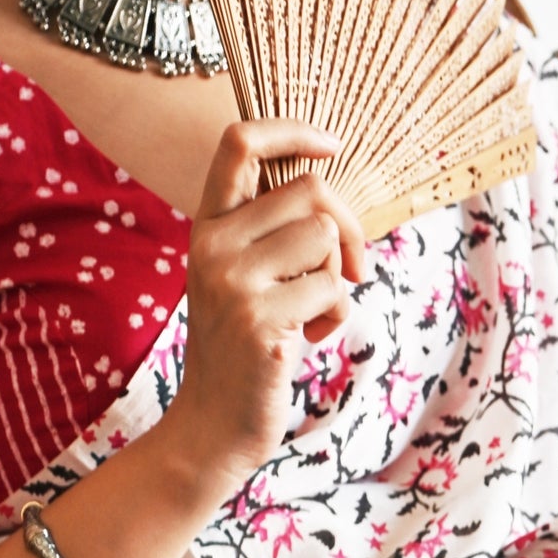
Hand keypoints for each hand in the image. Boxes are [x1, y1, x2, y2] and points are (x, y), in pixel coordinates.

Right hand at [165, 119, 367, 503]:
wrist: (213, 426)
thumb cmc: (242, 350)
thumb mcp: (240, 280)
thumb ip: (269, 234)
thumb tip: (331, 197)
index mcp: (207, 227)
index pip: (240, 142)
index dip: (292, 130)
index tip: (332, 145)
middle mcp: (213, 247)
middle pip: (310, 191)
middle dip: (346, 228)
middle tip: (349, 268)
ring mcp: (234, 284)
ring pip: (324, 238)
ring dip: (336, 279)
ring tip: (311, 313)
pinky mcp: (261, 323)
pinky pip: (331, 290)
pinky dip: (335, 317)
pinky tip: (308, 341)